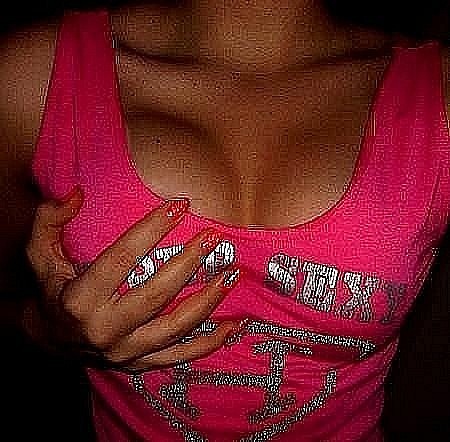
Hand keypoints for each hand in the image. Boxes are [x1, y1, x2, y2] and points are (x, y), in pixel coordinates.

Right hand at [25, 188, 241, 371]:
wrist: (51, 341)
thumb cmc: (51, 292)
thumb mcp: (38, 255)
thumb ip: (49, 220)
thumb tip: (76, 193)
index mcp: (80, 300)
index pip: (122, 259)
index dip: (152, 229)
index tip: (178, 206)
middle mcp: (105, 329)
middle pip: (156, 294)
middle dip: (188, 263)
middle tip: (213, 237)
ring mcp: (126, 352)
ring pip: (175, 327)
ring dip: (208, 301)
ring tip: (231, 274)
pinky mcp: (141, 364)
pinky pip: (180, 357)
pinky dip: (209, 344)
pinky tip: (233, 327)